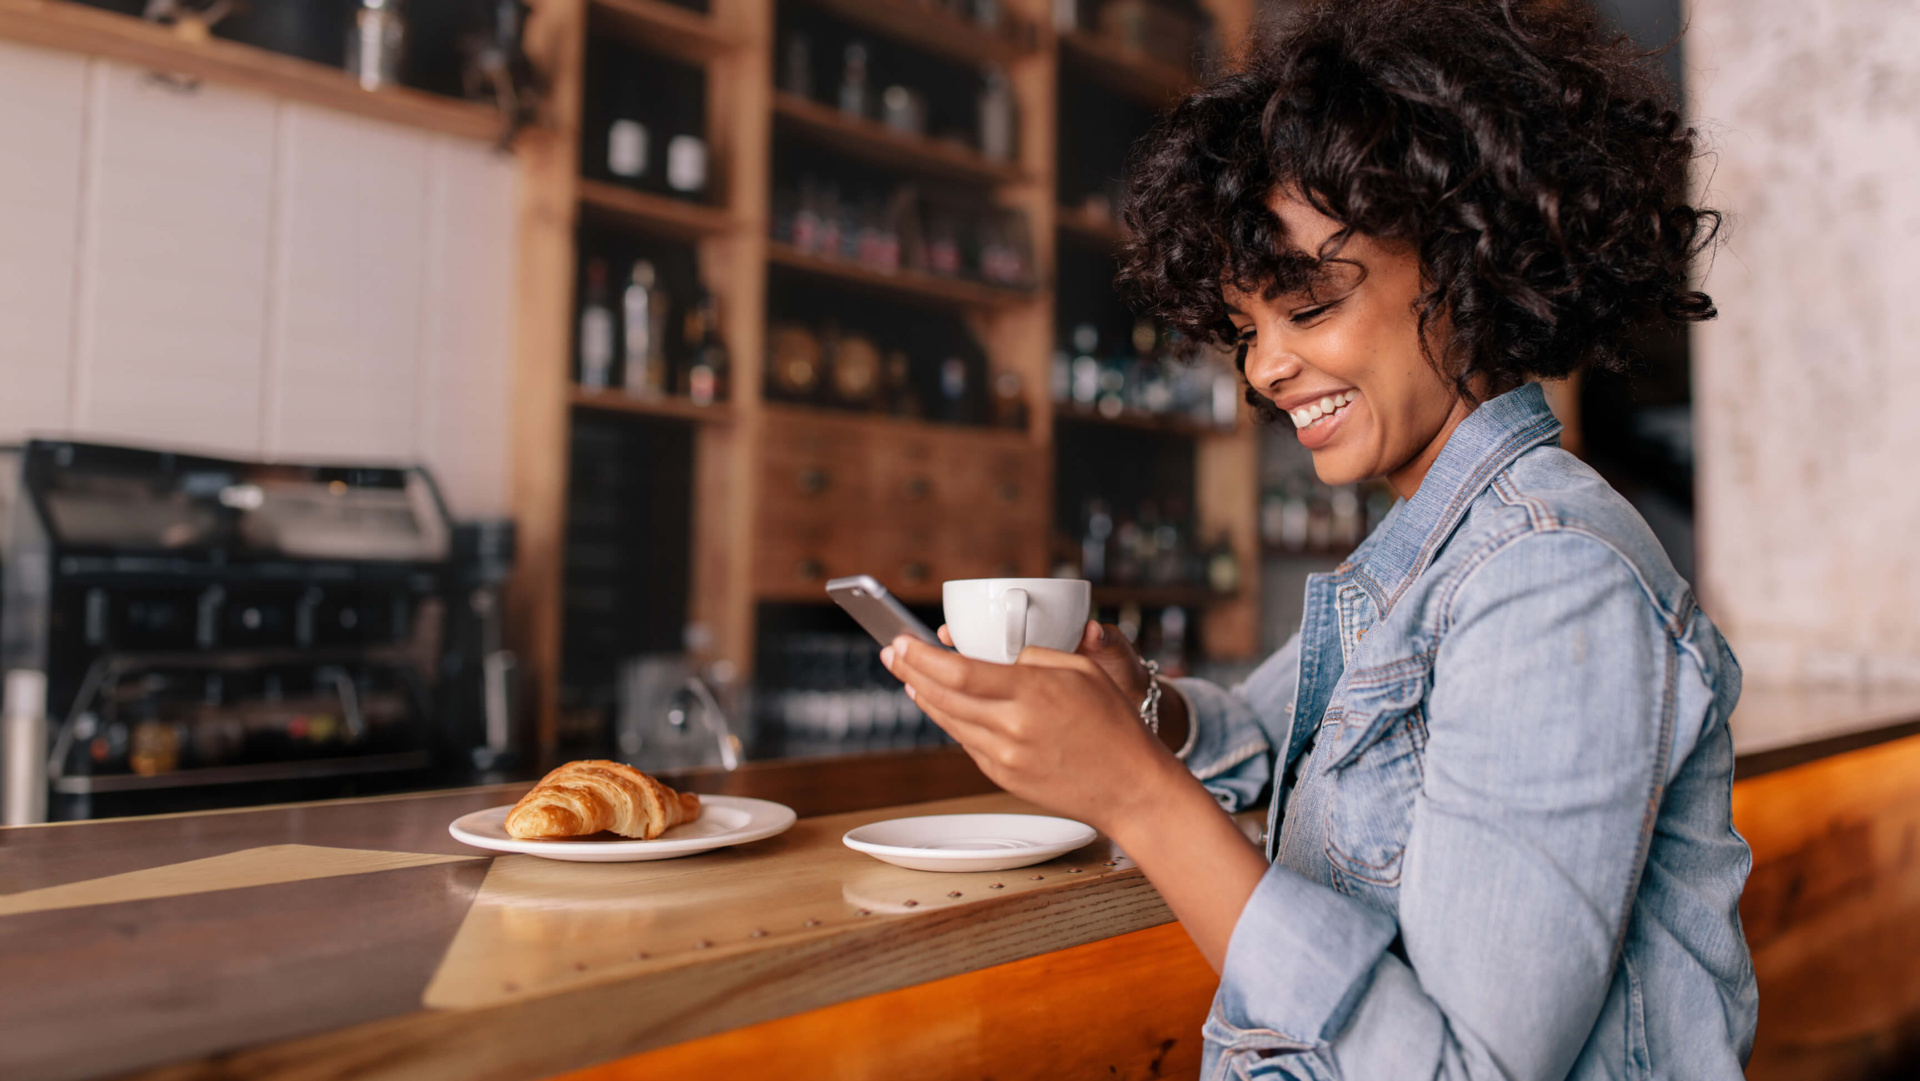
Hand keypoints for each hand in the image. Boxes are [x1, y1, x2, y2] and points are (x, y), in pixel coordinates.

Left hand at [882, 635, 1180, 836]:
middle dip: (909, 671)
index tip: (901, 641)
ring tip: (907, 677)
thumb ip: (1036, 657)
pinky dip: (950, 721)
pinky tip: (941, 707)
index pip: (959, 671)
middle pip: (942, 696)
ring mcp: (1004, 757)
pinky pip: (967, 743)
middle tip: (890, 653)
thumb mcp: (1083, 672)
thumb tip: (1000, 657)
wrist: (1131, 787)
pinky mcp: (1003, 778)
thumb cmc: (1116, 726)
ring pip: (949, 721)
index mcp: (1031, 694)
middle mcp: (1011, 727)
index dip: (922, 656)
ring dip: (924, 697)